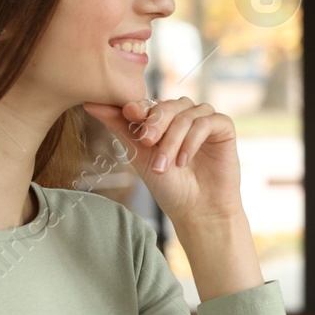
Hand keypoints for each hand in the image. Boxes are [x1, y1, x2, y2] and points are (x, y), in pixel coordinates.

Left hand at [83, 97, 243, 227]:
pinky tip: (183, 161)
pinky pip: (206, 122)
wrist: (197, 211)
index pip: (150, 103)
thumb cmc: (170, 186)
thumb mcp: (140, 155)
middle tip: (147, 142)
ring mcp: (205, 120)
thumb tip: (90, 103)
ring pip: (186, 114)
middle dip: (156, 122)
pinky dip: (192, 140)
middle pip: (169, 104)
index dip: (139, 106)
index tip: (129, 114)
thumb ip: (121, 128)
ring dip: (173, 139)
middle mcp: (185, 116)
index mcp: (164, 121)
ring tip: (165, 165)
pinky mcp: (224, 127)